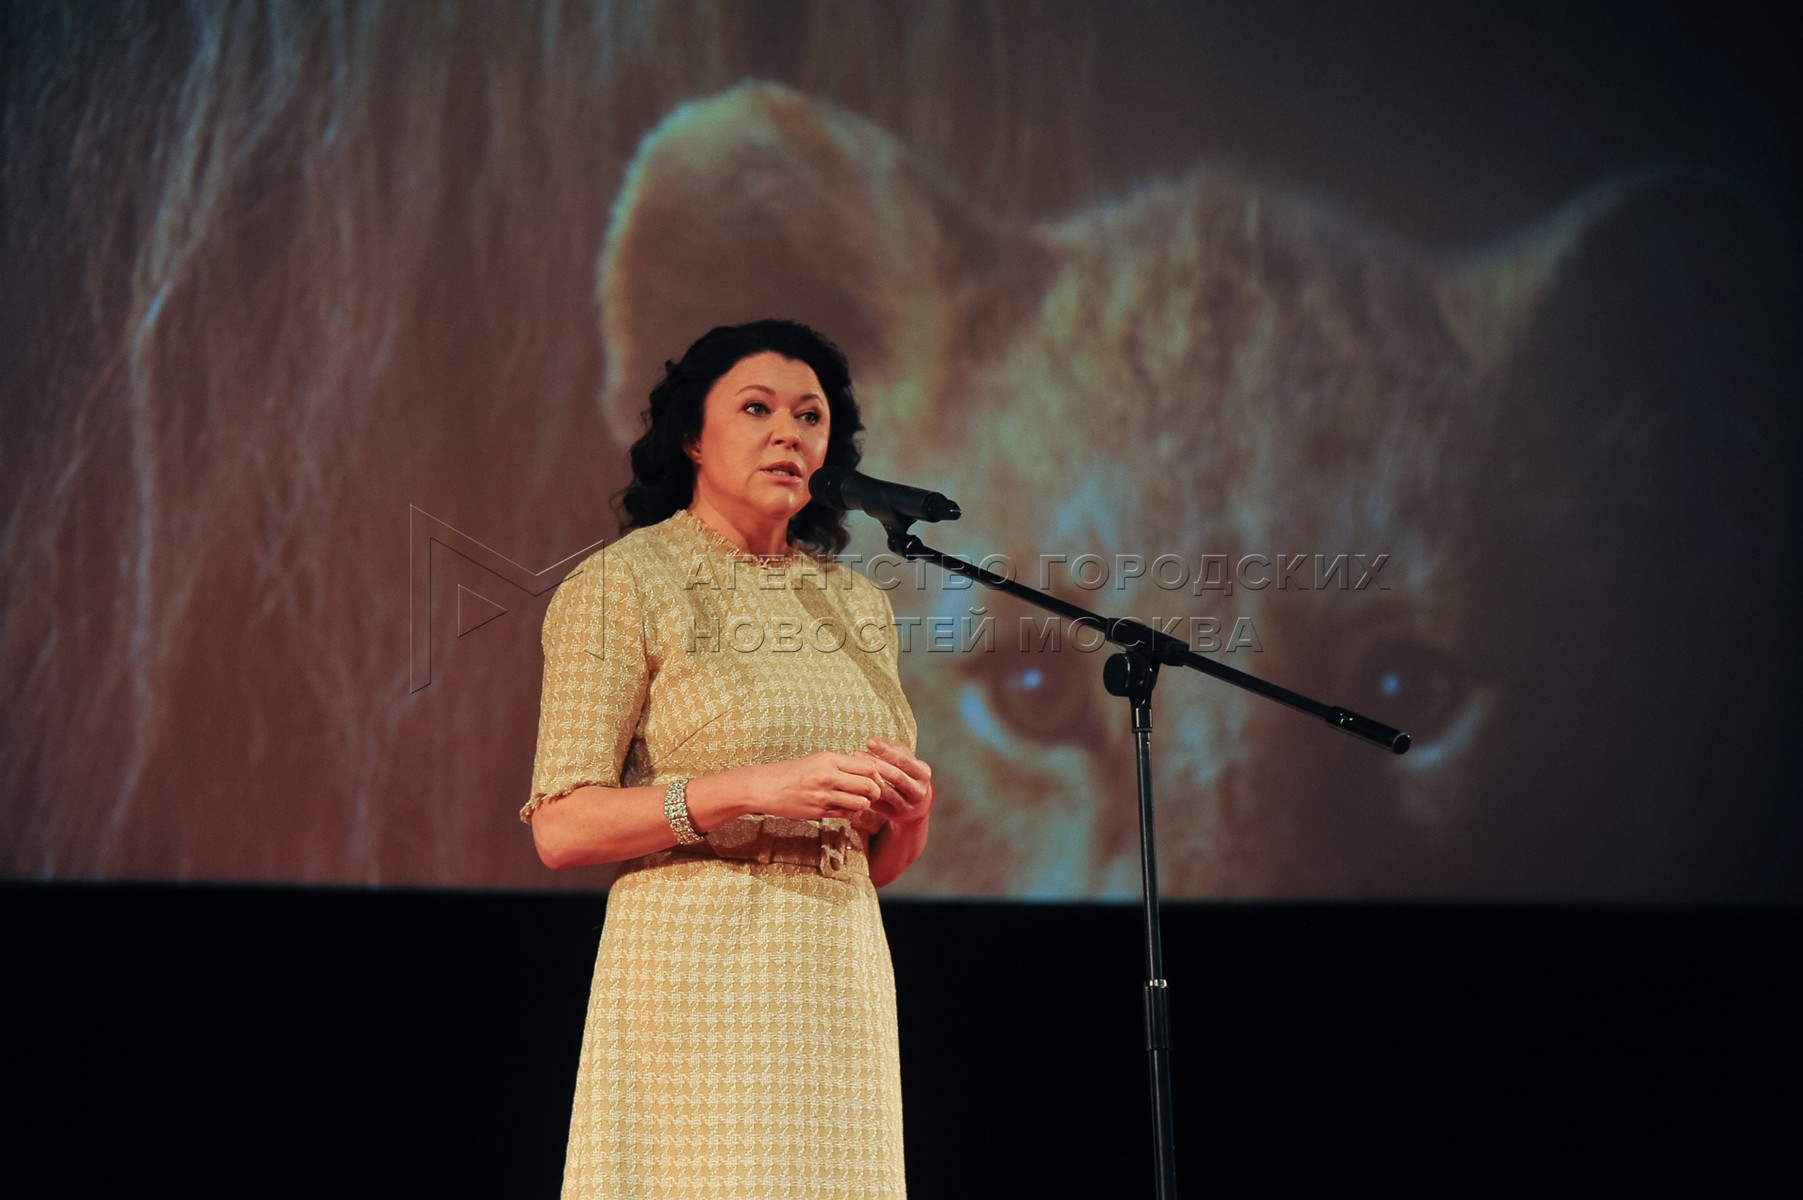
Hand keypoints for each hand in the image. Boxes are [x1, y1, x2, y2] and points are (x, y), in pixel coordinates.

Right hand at [742, 752, 882, 820]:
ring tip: (861, 803)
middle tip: (874, 794)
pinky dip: (853, 814)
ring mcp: (823, 795)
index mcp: (829, 759)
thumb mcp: (818, 760)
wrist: (767, 787)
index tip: (875, 778)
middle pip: (868, 784)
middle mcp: (828, 776)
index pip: (867, 765)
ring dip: (865, 804)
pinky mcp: (818, 811)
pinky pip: (846, 814)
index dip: (877, 774)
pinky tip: (849, 810)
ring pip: (860, 802)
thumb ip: (841, 764)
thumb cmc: (793, 772)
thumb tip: (868, 769)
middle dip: (876, 791)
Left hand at [861, 737, 933, 827]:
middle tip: (858, 753)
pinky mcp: (897, 815)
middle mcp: (919, 790)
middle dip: (876, 764)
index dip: (886, 751)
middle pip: (896, 776)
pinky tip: (856, 786)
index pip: (904, 760)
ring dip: (870, 780)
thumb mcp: (907, 763)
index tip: (870, 742)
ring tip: (856, 769)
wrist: (917, 808)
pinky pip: (880, 805)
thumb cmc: (908, 777)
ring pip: (887, 792)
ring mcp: (909, 805)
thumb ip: (893, 751)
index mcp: (923, 773)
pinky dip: (868, 795)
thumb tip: (874, 739)